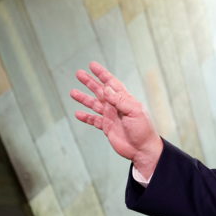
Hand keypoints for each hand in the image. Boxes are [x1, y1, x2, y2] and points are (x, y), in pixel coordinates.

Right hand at [71, 61, 162, 176]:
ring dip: (84, 98)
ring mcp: (111, 117)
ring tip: (72, 92)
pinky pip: (94, 120)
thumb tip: (106, 87)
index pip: (111, 83)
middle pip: (100, 91)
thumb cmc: (143, 130)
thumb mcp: (134, 112)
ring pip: (94, 104)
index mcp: (125, 99)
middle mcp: (117, 106)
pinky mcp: (107, 128)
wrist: (143, 150)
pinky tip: (78, 113)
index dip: (102, 74)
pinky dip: (86, 117)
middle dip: (90, 82)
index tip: (92, 65)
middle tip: (78, 73)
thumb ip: (119, 100)